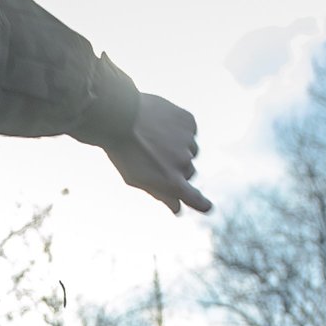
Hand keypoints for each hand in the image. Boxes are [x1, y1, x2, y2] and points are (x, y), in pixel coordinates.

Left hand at [105, 92, 210, 214]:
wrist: (119, 116)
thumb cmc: (122, 151)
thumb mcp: (136, 179)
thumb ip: (160, 194)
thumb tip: (177, 208)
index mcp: (171, 182)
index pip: (195, 199)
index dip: (202, 204)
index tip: (207, 207)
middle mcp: (184, 163)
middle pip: (189, 172)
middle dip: (178, 169)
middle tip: (157, 158)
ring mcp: (188, 142)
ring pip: (190, 150)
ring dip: (179, 148)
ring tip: (156, 138)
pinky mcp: (189, 122)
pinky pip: (189, 130)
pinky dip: (179, 130)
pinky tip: (161, 124)